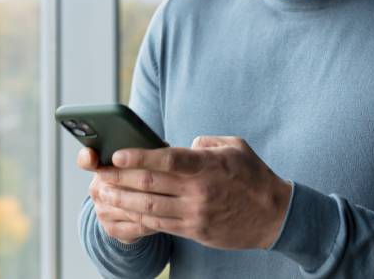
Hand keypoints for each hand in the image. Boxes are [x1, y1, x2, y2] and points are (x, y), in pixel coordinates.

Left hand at [92, 136, 291, 249]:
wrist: (275, 217)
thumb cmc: (254, 176)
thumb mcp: (235, 146)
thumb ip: (205, 142)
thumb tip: (182, 145)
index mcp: (208, 166)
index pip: (168, 159)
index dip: (139, 156)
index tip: (117, 153)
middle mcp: (199, 191)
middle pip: (150, 183)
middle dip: (120, 177)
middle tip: (99, 172)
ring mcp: (195, 213)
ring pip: (149, 207)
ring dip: (122, 199)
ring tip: (102, 192)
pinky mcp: (194, 231)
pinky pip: (159, 224)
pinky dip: (137, 217)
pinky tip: (123, 210)